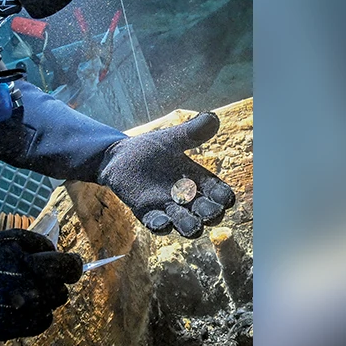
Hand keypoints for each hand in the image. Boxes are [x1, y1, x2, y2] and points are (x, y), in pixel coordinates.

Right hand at [0, 229, 82, 340]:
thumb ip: (14, 243)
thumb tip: (40, 247)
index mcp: (17, 251)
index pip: (53, 251)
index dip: (53, 254)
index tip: (50, 257)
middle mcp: (26, 276)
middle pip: (65, 273)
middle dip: (60, 271)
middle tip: (50, 273)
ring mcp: (25, 303)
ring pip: (57, 297)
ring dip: (49, 293)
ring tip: (31, 291)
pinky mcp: (18, 326)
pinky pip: (45, 320)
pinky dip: (39, 314)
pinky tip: (24, 308)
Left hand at [98, 112, 235, 237]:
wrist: (120, 156)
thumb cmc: (150, 148)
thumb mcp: (172, 138)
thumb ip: (192, 132)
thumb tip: (213, 117)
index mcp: (198, 180)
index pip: (219, 194)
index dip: (224, 197)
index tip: (225, 197)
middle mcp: (187, 198)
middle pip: (207, 213)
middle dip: (211, 214)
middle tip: (209, 212)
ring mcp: (167, 207)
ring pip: (186, 224)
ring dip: (190, 226)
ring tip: (194, 227)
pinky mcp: (147, 213)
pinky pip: (156, 224)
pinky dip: (160, 226)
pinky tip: (163, 223)